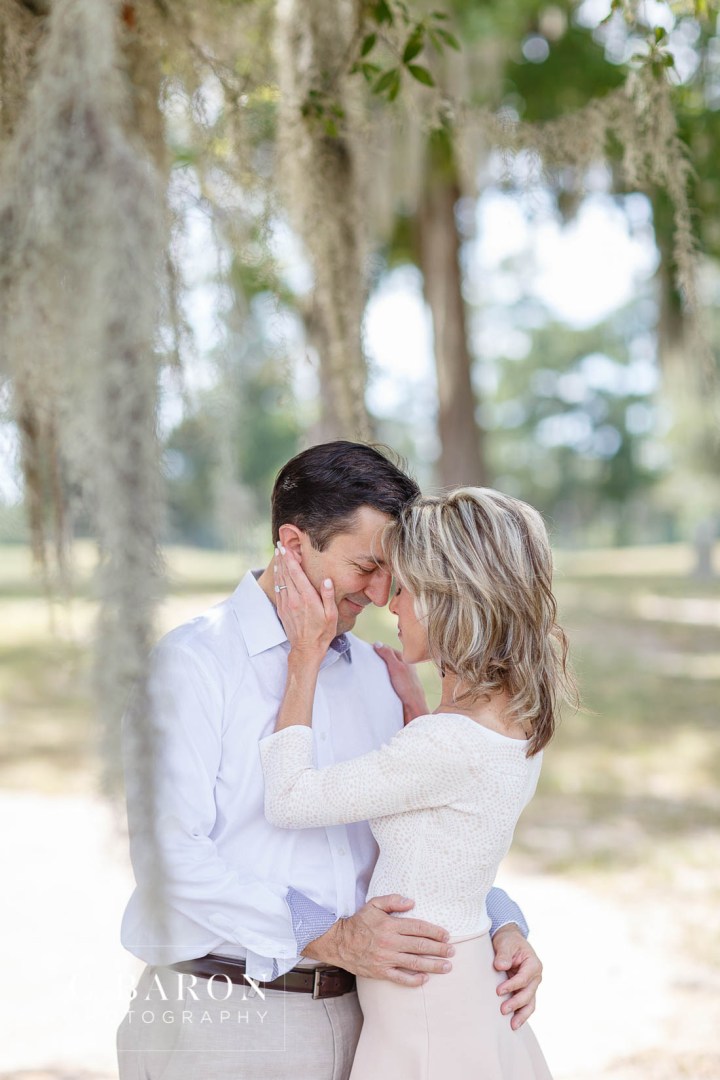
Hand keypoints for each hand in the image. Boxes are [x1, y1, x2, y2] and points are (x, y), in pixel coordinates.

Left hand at [274, 544, 337, 658]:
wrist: (306, 649)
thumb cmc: (323, 632)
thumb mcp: (332, 615)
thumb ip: (328, 596)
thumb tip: (327, 580)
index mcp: (307, 598)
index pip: (296, 574)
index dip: (290, 559)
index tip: (286, 548)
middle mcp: (294, 599)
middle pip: (286, 574)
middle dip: (282, 558)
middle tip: (279, 545)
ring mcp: (286, 604)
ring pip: (280, 580)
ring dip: (278, 566)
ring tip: (277, 554)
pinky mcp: (282, 610)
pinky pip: (278, 590)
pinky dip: (277, 578)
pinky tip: (278, 572)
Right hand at [302, 894, 453, 986]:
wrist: (339, 942)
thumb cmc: (359, 922)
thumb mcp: (374, 904)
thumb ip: (393, 900)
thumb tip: (412, 902)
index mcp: (391, 925)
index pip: (419, 928)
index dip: (435, 932)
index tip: (446, 935)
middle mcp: (391, 942)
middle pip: (420, 946)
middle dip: (439, 949)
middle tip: (453, 952)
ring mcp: (386, 958)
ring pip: (415, 963)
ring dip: (433, 965)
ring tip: (447, 967)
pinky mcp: (381, 972)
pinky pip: (400, 978)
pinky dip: (414, 980)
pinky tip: (425, 979)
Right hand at [373, 643, 427, 723]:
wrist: (413, 708)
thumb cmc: (407, 687)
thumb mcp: (397, 668)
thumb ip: (388, 655)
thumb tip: (377, 643)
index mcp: (404, 660)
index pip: (387, 649)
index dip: (376, 649)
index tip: (365, 650)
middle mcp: (403, 667)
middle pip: (386, 659)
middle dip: (376, 659)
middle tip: (364, 660)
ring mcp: (400, 677)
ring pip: (386, 670)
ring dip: (377, 670)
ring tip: (366, 671)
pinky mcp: (397, 687)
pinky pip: (386, 679)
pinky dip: (379, 679)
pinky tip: (374, 682)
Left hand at [491, 924, 542, 1028]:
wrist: (510, 941)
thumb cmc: (508, 941)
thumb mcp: (505, 943)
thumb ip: (503, 954)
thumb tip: (501, 966)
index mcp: (533, 964)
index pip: (524, 978)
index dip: (512, 986)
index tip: (499, 991)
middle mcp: (536, 977)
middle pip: (528, 993)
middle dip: (516, 1003)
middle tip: (502, 1010)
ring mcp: (532, 985)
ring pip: (530, 1003)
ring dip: (522, 1015)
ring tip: (512, 1025)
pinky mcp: (525, 991)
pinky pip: (526, 1005)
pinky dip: (521, 1014)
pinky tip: (514, 1023)